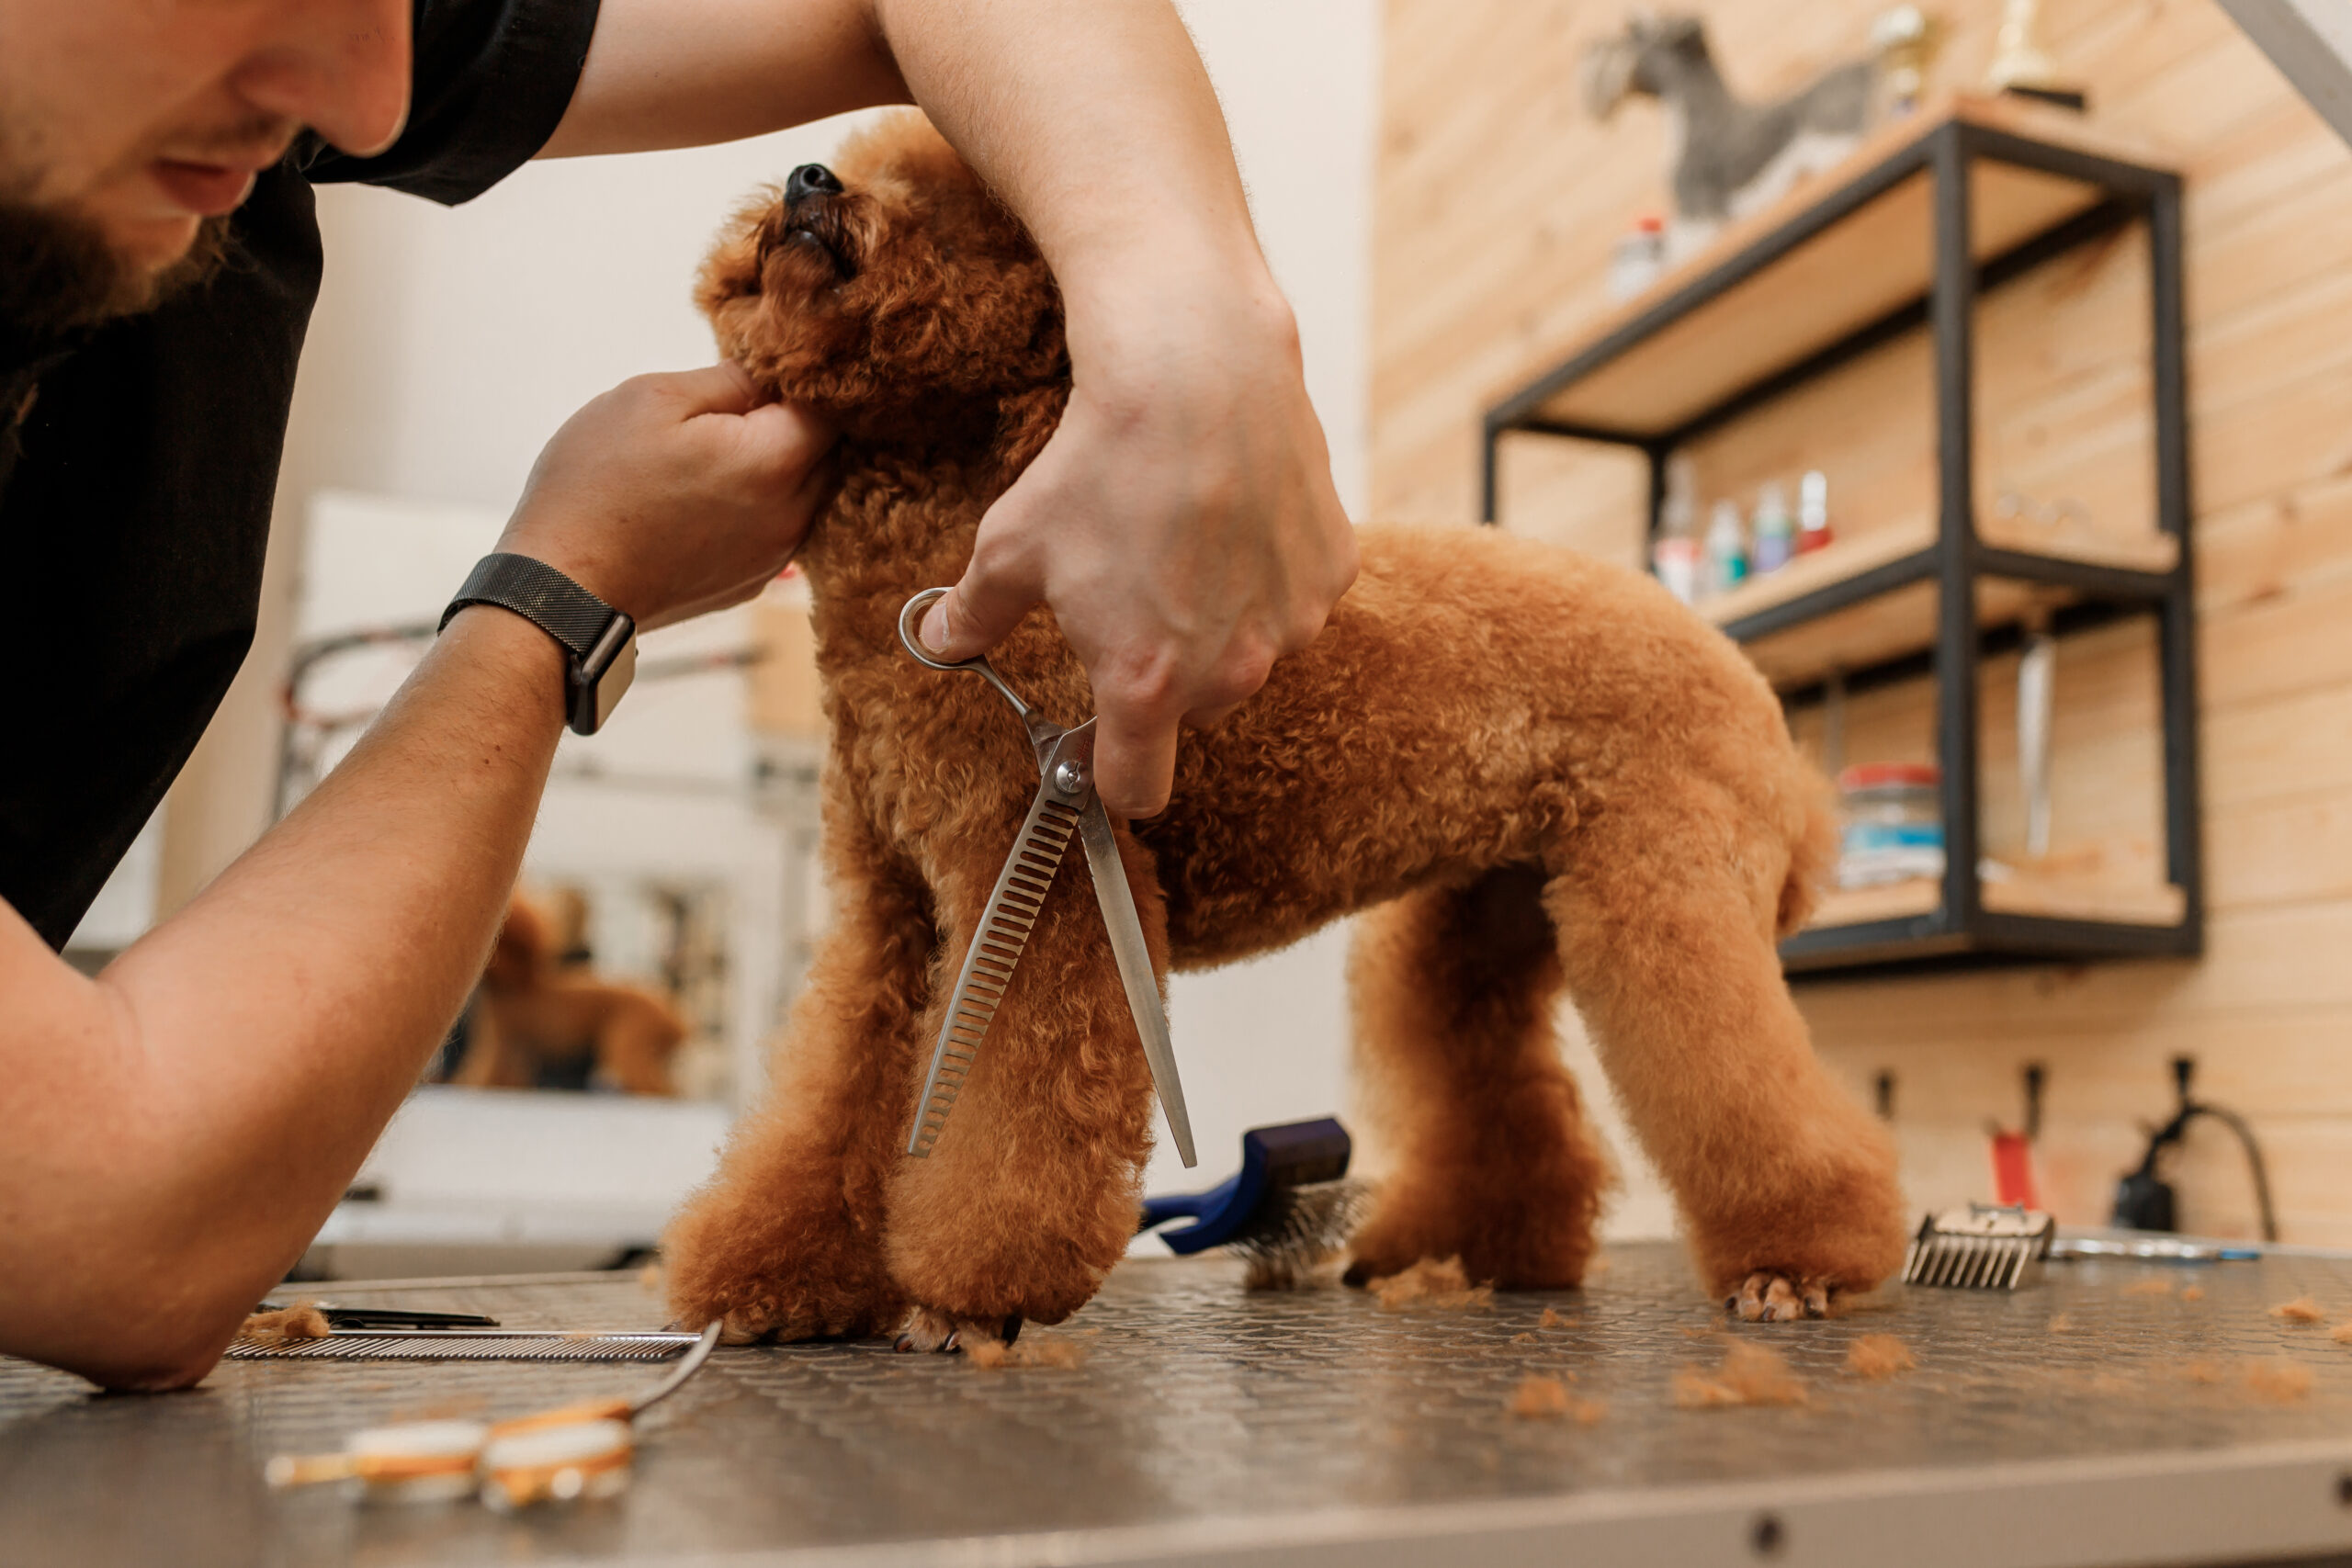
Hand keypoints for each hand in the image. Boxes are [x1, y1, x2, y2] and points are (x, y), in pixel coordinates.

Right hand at [499, 362, 835, 629]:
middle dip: (792, 424)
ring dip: (774, 467)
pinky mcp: (749, 583)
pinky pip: (774, 530)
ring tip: (713, 453)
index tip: (762, 371)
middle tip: (733, 406)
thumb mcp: (652, 399)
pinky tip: (703, 496)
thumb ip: (728, 379)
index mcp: (775, 463)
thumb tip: (767, 375)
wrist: (563, 588)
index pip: (831, 409)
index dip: (802, 382)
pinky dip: (755, 507)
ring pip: (803, 495)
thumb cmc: (597, 486)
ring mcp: (773, 557)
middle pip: (826, 454)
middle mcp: (790, 517)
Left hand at [918, 269, 1357, 816]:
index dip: (1110, 775)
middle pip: (1194, 714)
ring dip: (1223, 627)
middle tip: (1136, 603)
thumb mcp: (1010, 546)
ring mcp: (1292, 625)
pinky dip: (1268, 574)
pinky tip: (1236, 516)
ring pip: (1250, 654)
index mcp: (1145, 685)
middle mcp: (1231, 672)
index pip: (1137, 791)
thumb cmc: (1096, 464)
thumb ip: (974, 615)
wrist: (1193, 371)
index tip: (1100, 746)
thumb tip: (940, 641)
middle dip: (1165, 676)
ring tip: (1186, 546)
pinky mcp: (1332, 572)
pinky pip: (1295, 598)